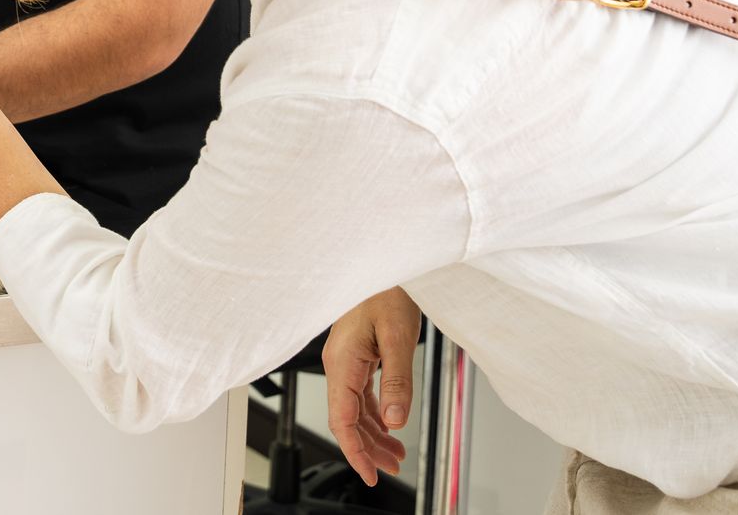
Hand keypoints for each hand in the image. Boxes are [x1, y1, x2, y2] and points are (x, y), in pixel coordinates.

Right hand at [322, 287, 419, 485]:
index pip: (342, 420)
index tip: (370, 473)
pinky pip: (361, 394)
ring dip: (374, 434)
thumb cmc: (385, 290)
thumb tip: (396, 419)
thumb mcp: (398, 337)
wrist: (382, 264)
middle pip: (348, 420)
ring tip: (395, 454)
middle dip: (368, 449)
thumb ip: (396, 381)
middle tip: (390, 469)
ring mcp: (346, 360)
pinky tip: (389, 424)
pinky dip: (376, 414)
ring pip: (355, 409)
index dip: (355, 451)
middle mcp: (339, 364)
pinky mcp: (356, 355)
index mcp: (342, 362)